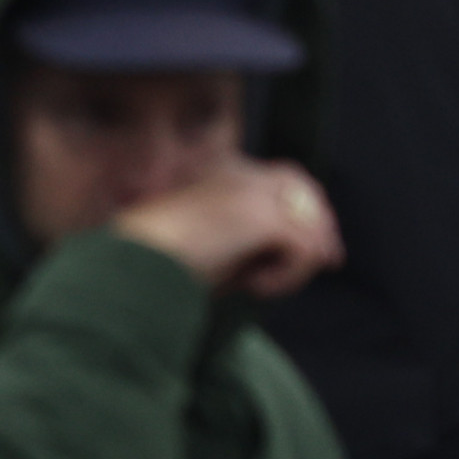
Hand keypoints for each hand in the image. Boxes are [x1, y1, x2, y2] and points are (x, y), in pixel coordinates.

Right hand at [109, 159, 342, 298]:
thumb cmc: (160, 266)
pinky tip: (254, 287)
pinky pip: (304, 250)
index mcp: (223, 170)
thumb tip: (308, 251)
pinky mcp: (259, 215)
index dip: (312, 211)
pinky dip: (287, 278)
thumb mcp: (215, 245)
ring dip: (296, 264)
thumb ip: (255, 239)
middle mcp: (241, 172)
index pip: (288, 180)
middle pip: (308, 193)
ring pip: (310, 225)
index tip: (324, 249)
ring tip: (259, 285)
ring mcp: (251, 190)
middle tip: (330, 261)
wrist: (129, 267)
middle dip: (322, 230)